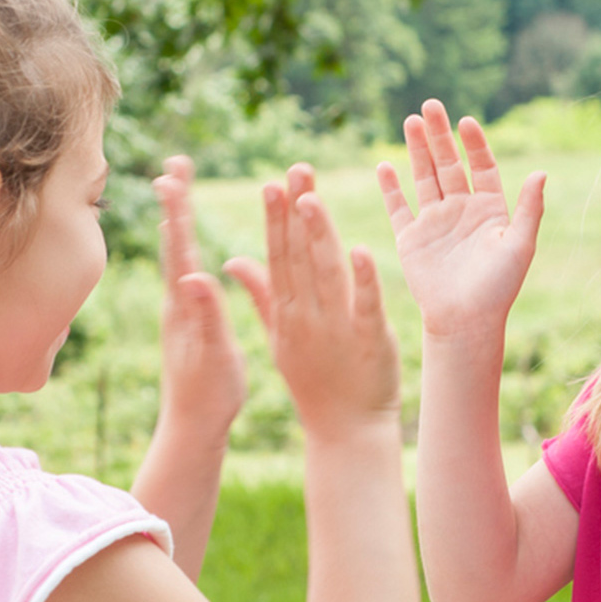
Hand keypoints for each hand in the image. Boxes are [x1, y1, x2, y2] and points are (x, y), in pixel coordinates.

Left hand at [152, 156, 246, 436]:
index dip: (178, 210)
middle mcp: (176, 301)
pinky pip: (182, 269)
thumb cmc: (210, 395)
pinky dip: (181, 244)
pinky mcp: (185, 319)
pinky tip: (181, 241)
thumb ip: (206, 316)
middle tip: (173, 164)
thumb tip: (194, 276)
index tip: (172, 174)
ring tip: (175, 187)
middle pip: (173, 240)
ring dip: (176, 217)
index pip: (181, 248)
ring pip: (176, 253)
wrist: (193, 426)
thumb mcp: (214, 356)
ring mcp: (178, 309)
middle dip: (175, 201)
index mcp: (185, 305)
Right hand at [226, 163, 398, 435]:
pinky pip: (364, 305)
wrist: (345, 430)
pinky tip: (360, 249)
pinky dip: (363, 279)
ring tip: (312, 198)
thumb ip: (260, 295)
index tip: (272, 182)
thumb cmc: (315, 382)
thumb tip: (232, 259)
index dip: (276, 220)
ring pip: (325, 274)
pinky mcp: (368, 340)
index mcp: (286, 312)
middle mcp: (306, 316)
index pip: (278, 257)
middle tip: (294, 171)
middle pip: (298, 257)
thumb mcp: (280, 337)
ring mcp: (336, 328)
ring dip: (318, 235)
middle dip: (294, 214)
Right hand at [376, 99, 545, 339]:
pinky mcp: (411, 238)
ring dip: (417, 151)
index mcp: (490, 210)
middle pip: (449, 164)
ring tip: (410, 121)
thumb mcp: (519, 245)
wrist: (465, 322)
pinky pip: (398, 207)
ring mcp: (434, 222)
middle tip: (431, 106)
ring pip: (424, 177)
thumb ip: (529, 208)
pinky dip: (390, 188)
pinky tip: (384, 166)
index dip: (474, 144)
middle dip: (440, 135)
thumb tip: (540, 172)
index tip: (466, 122)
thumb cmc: (498, 288)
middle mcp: (461, 211)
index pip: (482, 167)